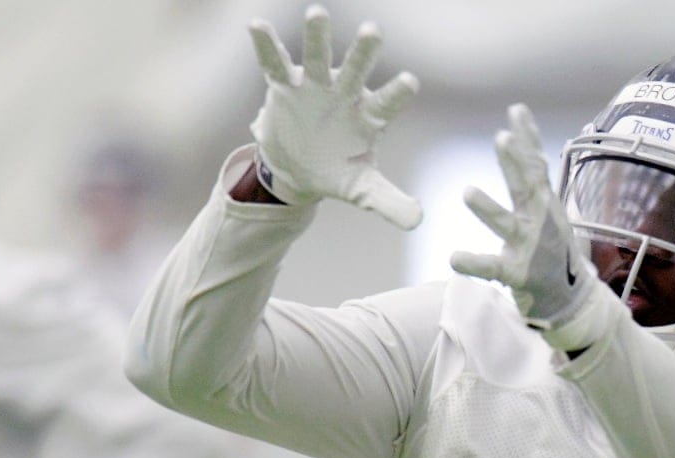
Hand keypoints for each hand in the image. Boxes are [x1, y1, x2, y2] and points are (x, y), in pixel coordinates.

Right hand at [248, 5, 421, 229]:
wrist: (300, 168)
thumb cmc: (338, 171)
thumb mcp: (363, 190)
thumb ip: (389, 201)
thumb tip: (419, 220)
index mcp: (369, 116)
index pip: (387, 103)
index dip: (397, 93)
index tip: (411, 81)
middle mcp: (345, 94)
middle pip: (356, 70)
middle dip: (363, 52)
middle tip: (372, 32)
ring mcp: (315, 87)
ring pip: (316, 57)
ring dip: (317, 37)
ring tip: (316, 13)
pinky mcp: (286, 86)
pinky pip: (275, 64)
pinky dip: (265, 46)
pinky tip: (256, 25)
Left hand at [450, 104, 599, 340]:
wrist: (571, 300)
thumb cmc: (554, 251)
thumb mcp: (549, 212)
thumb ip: (535, 182)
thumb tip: (525, 147)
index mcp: (545, 205)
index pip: (536, 165)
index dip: (527, 138)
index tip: (516, 110)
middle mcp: (539, 222)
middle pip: (525, 188)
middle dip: (514, 164)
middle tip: (502, 138)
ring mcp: (529, 248)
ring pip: (506, 225)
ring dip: (488, 209)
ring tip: (467, 192)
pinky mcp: (517, 274)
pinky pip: (492, 268)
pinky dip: (474, 263)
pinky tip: (454, 258)